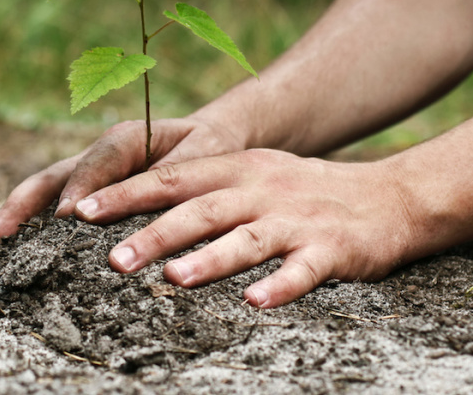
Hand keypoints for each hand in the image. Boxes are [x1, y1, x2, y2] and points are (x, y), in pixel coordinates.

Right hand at [0, 116, 245, 261]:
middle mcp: (94, 157)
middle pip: (47, 181)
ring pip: (37, 198)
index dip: (79, 189)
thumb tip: (150, 198)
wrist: (209, 139)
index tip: (66, 220)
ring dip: (6, 224)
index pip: (95, 163)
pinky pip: (45, 213)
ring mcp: (82, 177)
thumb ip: (178, 173)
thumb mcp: (205, 154)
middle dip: (18, 211)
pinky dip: (19, 233)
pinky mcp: (80, 196)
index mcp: (124, 139)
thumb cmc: (209, 149)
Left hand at [72, 149, 416, 307]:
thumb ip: (201, 190)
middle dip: (154, 233)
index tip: (80, 211)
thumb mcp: (253, 177)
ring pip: (247, 239)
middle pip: (201, 210)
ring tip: (173, 280)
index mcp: (237, 169)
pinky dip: (279, 287)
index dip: (125, 194)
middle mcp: (262, 189)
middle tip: (112, 259)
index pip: (172, 178)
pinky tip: (255, 304)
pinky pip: (302, 271)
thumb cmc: (304, 193)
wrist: (391, 197)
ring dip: (209, 259)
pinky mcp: (332, 250)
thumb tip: (132, 212)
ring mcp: (297, 220)